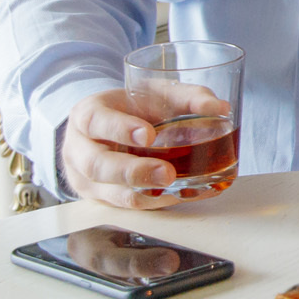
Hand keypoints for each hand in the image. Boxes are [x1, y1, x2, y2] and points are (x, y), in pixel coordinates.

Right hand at [60, 86, 226, 208]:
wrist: (113, 125)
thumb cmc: (134, 107)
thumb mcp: (157, 92)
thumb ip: (188, 96)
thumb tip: (219, 108)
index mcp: (87, 115)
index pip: (96, 121)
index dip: (120, 129)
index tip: (149, 135)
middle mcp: (79, 149)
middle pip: (97, 165)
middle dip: (134, 172)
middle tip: (167, 173)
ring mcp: (85, 178)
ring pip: (108, 193)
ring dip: (143, 195)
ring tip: (175, 190)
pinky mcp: (100, 198)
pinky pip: (123, 206)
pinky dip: (153, 204)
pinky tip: (179, 198)